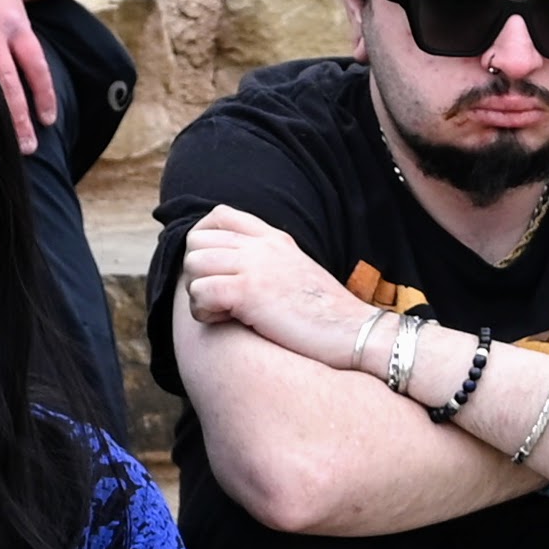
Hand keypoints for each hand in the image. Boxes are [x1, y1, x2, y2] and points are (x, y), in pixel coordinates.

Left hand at [175, 204, 377, 374]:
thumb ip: (269, 264)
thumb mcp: (296, 274)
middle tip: (218, 298)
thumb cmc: (326, 316)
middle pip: (197, 240)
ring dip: (198, 294)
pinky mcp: (249, 293)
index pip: (220, 215)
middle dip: (197, 273)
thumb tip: (236, 275)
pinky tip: (227, 322)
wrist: (355, 333)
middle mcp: (262, 246)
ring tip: (223, 313)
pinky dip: (204, 312)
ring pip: (193, 265)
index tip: (213, 270)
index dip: (204, 240)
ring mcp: (255, 266)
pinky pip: (200, 292)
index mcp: (274, 239)